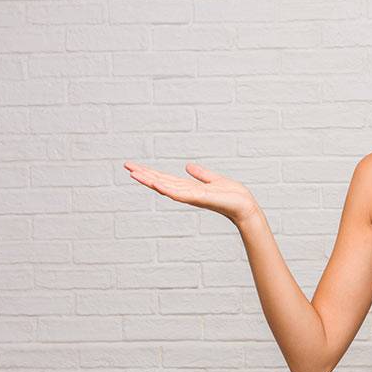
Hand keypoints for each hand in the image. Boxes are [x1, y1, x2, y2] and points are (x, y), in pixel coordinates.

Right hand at [123, 161, 259, 224]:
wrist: (244, 206)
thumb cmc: (232, 195)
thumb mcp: (213, 179)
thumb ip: (200, 174)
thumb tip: (187, 166)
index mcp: (188, 187)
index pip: (164, 179)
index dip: (149, 172)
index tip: (133, 166)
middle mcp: (186, 193)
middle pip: (160, 182)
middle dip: (144, 175)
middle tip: (126, 166)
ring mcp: (190, 196)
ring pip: (165, 187)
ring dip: (150, 180)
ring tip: (134, 173)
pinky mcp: (199, 199)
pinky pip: (180, 194)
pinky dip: (168, 189)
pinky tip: (156, 183)